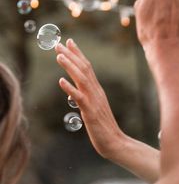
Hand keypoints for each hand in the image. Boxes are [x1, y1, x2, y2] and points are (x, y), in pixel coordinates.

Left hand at [55, 39, 125, 158]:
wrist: (115, 142)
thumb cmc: (103, 128)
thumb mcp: (92, 109)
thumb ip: (84, 99)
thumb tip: (73, 94)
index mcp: (97, 90)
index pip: (87, 67)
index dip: (77, 53)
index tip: (69, 41)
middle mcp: (96, 91)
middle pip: (84, 68)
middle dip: (71, 54)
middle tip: (58, 43)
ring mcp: (94, 101)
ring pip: (82, 79)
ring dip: (70, 66)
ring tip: (58, 55)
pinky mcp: (91, 112)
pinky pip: (80, 97)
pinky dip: (70, 88)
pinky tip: (60, 81)